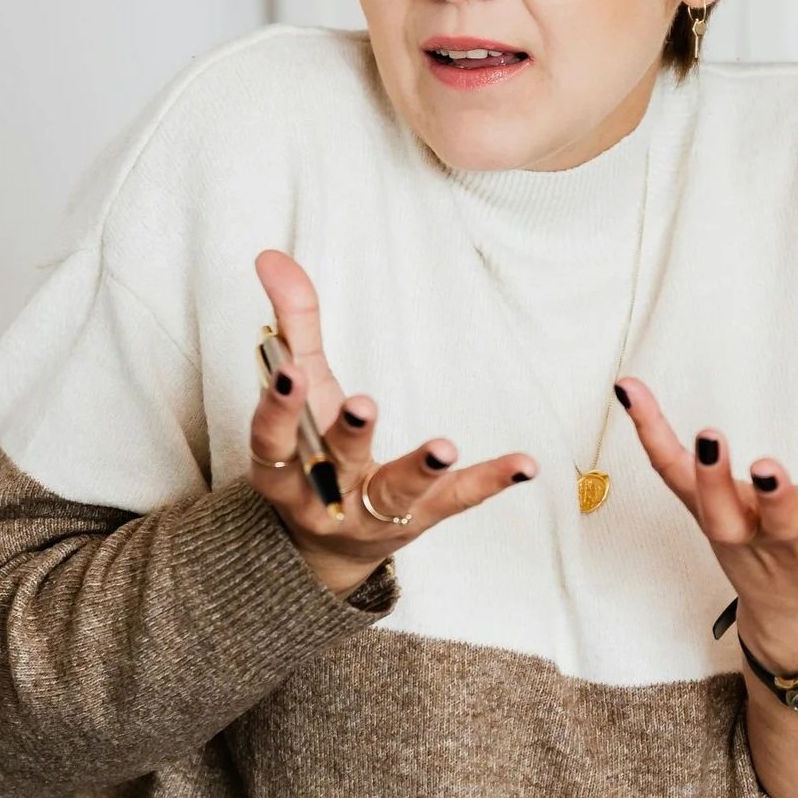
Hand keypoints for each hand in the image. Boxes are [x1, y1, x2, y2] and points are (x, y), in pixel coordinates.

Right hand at [248, 250, 538, 597]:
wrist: (327, 541)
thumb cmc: (311, 445)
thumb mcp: (301, 389)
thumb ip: (292, 322)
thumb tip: (271, 255)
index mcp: (283, 463)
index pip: (273, 437)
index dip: (279, 407)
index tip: (289, 371)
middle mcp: (323, 495)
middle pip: (335, 465)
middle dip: (349, 435)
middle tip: (365, 405)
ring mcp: (373, 513)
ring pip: (396, 491)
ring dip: (421, 467)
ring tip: (446, 444)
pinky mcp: (421, 518)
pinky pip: (457, 501)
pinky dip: (491, 481)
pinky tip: (526, 464)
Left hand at [617, 328, 797, 673]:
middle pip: (786, 517)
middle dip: (777, 495)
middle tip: (767, 466)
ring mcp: (749, 536)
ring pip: (723, 517)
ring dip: (710, 480)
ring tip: (709, 438)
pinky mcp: (709, 523)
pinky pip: (673, 480)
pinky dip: (651, 436)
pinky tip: (630, 391)